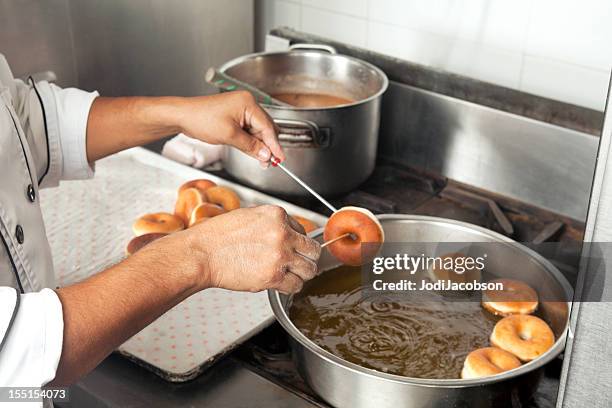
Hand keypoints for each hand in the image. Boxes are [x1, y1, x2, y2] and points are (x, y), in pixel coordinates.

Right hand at [160, 205, 320, 292]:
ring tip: (288, 275)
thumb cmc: (217, 237)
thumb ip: (272, 223)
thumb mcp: (249, 216)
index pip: (303, 230)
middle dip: (306, 259)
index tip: (290, 249)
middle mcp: (282, 233)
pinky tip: (280, 284)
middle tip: (297, 265)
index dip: (296, 242)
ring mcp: (280, 255)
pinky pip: (296, 286)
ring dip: (301, 275)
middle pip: (313, 250)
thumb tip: (288, 232)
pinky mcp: (273, 276)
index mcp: (277, 215)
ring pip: (310, 270)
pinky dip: (290, 288)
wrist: (201, 253)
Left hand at [178, 91, 284, 165]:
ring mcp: (241, 109)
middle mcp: (247, 103)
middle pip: (265, 128)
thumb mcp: (229, 136)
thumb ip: (250, 146)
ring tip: (261, 160)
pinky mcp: (235, 116)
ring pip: (257, 130)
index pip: (268, 126)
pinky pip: (249, 129)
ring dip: (259, 145)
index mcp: (248, 103)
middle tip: (270, 162)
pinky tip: (252, 151)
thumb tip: (265, 154)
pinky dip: (251, 141)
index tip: (280, 157)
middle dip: (267, 146)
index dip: (274, 144)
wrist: (183, 116)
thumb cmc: (201, 119)